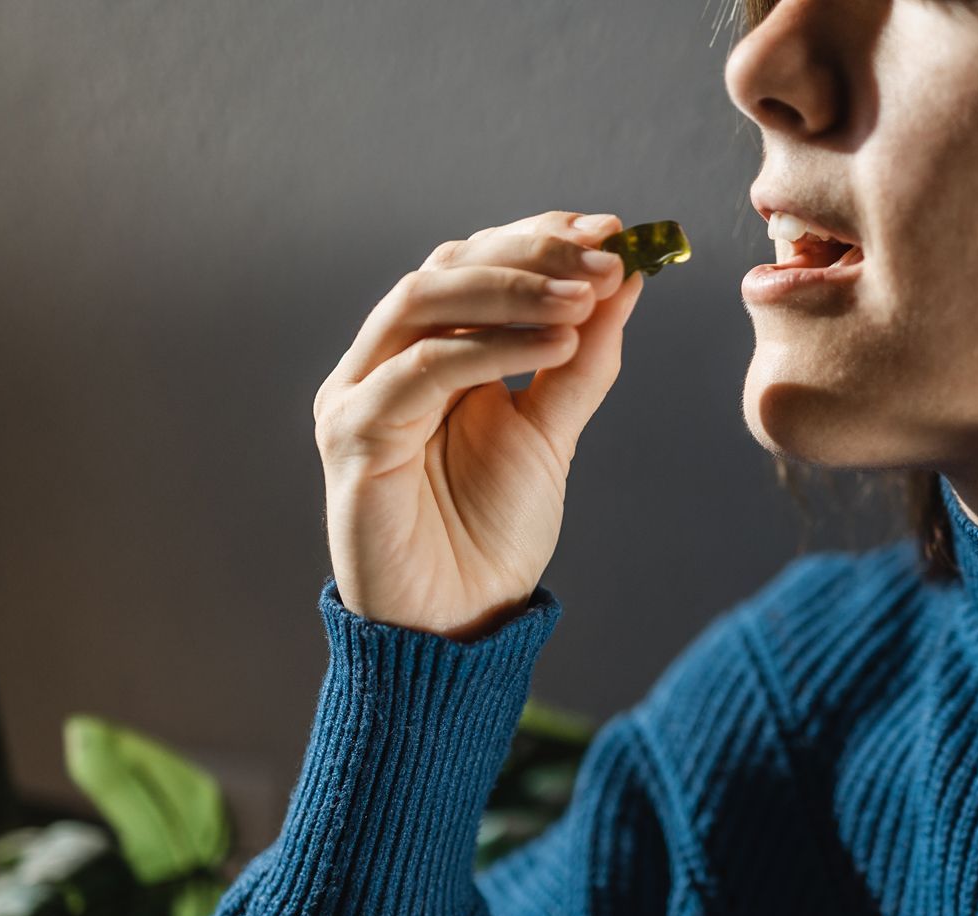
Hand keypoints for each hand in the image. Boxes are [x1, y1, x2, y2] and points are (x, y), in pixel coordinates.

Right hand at [313, 210, 646, 640]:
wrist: (458, 623)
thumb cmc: (492, 533)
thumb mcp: (551, 431)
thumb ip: (581, 356)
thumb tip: (626, 274)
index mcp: (423, 352)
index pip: (472, 263)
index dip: (538, 238)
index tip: (614, 231)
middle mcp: (382, 362)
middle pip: (446, 269)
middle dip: (531, 255)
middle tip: (607, 256)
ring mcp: (357, 395)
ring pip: (424, 302)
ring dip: (512, 289)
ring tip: (588, 296)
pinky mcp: (351, 436)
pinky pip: (421, 372)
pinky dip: (491, 350)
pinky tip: (558, 344)